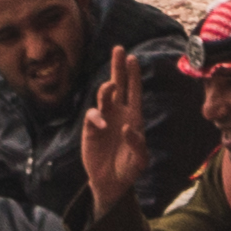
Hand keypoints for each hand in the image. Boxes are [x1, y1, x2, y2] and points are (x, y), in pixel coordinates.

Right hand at [77, 52, 152, 218]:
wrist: (111, 181)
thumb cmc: (129, 169)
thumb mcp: (140, 161)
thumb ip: (137, 145)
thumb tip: (128, 127)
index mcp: (134, 117)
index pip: (134, 92)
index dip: (133, 75)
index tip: (132, 58)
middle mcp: (119, 114)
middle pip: (118, 85)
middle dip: (118, 67)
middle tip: (119, 49)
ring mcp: (104, 119)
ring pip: (103, 97)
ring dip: (106, 90)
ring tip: (109, 87)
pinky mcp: (91, 128)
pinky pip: (92, 116)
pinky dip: (96, 117)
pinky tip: (101, 124)